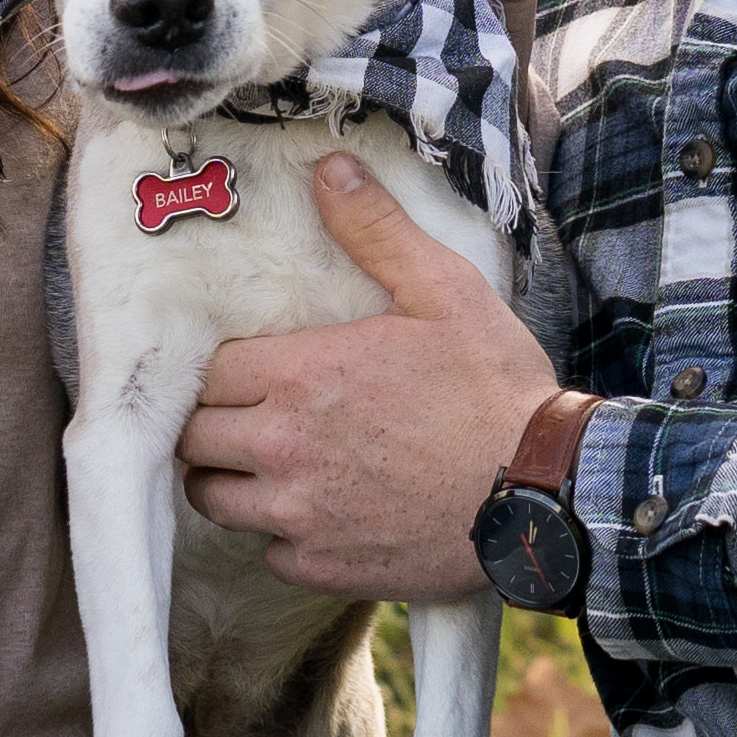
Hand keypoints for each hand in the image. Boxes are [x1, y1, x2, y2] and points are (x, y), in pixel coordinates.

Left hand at [180, 154, 553, 606]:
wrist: (544, 493)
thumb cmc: (495, 389)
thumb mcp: (444, 291)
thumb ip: (375, 230)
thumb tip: (329, 169)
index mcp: (298, 375)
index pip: (204, 373)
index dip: (223, 370)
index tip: (250, 369)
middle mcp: (282, 448)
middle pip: (193, 439)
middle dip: (212, 424)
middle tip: (251, 415)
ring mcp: (299, 515)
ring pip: (214, 500)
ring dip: (232, 481)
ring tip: (271, 465)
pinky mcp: (324, 567)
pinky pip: (269, 554)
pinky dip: (284, 536)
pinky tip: (322, 513)